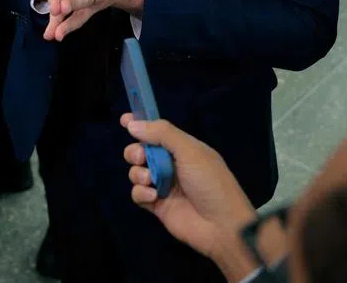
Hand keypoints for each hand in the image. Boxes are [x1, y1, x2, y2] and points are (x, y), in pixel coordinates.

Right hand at [121, 115, 256, 268]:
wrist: (222, 225)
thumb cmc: (210, 183)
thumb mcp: (190, 151)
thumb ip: (162, 134)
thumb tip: (132, 124)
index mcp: (183, 149)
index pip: (157, 131)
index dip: (140, 124)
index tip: (124, 119)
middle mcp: (171, 165)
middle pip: (140, 151)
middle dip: (135, 152)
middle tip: (141, 158)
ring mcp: (163, 186)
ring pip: (136, 172)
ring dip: (138, 173)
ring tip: (150, 180)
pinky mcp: (157, 205)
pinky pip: (138, 193)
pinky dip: (141, 193)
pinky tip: (153, 197)